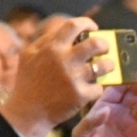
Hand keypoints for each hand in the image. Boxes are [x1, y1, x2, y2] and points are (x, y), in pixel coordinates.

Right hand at [0, 16, 112, 136]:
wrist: (27, 112)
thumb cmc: (29, 81)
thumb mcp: (29, 55)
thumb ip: (47, 41)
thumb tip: (68, 30)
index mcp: (51, 47)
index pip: (74, 25)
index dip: (87, 23)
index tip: (93, 28)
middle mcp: (64, 59)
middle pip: (96, 44)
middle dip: (105, 44)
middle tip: (104, 48)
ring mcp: (73, 78)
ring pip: (104, 66)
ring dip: (108, 66)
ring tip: (106, 67)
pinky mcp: (80, 95)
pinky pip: (99, 87)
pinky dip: (97, 88)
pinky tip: (92, 88)